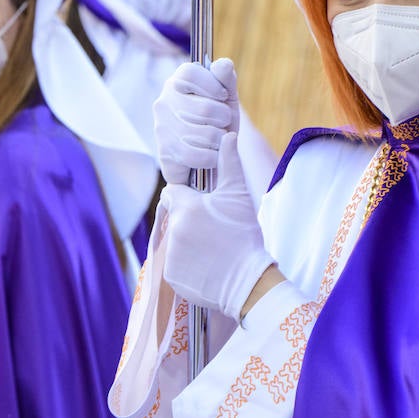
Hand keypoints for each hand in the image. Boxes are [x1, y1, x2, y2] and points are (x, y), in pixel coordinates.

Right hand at [152, 58, 239, 185]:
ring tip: (216, 139)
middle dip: (224, 119)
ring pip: (205, 134)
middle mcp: (163, 103)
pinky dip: (212, 157)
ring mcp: (161, 128)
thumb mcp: (227, 97)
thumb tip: (224, 64)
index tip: (222, 96)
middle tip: (222, 123)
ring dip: (220, 140)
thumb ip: (226, 79)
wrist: (210, 153)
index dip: (212, 85)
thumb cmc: (218, 120)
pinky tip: (210, 155)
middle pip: (206, 108)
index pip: (190, 73)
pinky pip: (197, 156)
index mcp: (177, 82)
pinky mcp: (164, 154)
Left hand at [162, 133, 272, 319]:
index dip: (186, 196)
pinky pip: (174, 264)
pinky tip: (207, 266)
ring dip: (187, 242)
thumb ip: (230, 164)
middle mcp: (172, 229)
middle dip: (189, 220)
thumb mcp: (239, 196)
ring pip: (174, 241)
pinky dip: (187, 265)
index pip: (171, 193)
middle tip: (213, 230)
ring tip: (212, 249)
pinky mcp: (171, 276)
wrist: (248, 282)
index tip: (202, 204)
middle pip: (174, 218)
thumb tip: (228, 135)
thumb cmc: (244, 235)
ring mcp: (170, 255)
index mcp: (185, 207)